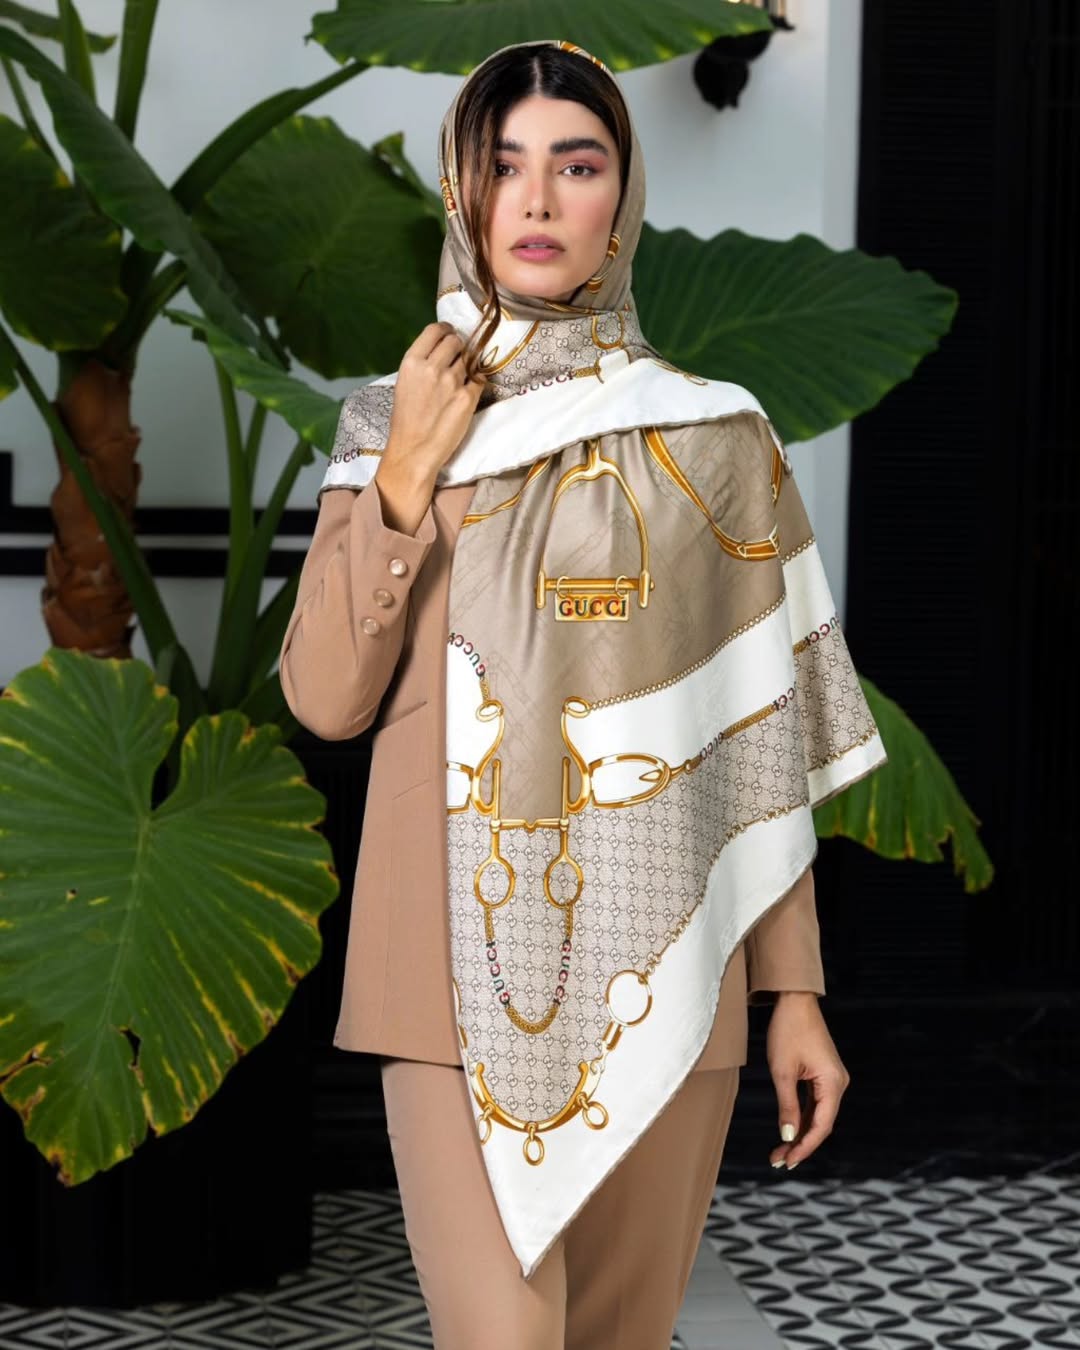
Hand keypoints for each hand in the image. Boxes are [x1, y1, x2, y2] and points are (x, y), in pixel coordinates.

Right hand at [381, 321, 486, 486]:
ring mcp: (452, 382)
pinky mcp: (467, 397)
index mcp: (412, 362)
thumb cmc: (406, 420)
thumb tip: (441, 351)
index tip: (450, 334)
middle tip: (457, 358)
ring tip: (457, 382)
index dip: (446, 330)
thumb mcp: (404, 384)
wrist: (413, 451)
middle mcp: (432, 368)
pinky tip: (466, 393)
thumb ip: (422, 364)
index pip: (435, 330)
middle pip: (456, 341)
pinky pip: (479, 379)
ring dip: (467, 366)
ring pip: (469, 360)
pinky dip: (475, 383)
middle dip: (459, 347)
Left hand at [764, 992, 849, 1170]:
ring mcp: (832, 1079)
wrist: (794, 1000)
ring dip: (800, 1133)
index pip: (821, 1125)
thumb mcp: (782, 1071)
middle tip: (778, 1161)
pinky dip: (802, 1117)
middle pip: (821, 1123)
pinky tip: (789, 1131)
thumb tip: (788, 1136)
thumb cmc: (787, 1030)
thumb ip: (787, 1106)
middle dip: (800, 1144)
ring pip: (818, 1115)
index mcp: (833, 1083)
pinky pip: (815, 1103)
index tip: (787, 1161)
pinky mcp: (824, 1074)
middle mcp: (838, 1083)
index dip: (804, 1147)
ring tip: (780, 1151)